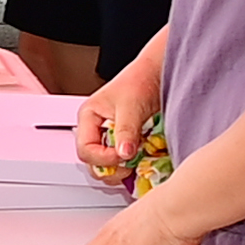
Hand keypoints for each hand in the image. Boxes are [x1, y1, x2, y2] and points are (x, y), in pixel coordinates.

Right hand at [72, 48, 161, 184]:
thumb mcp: (131, 105)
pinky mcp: (124, 143)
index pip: (85, 150)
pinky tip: (142, 161)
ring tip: (137, 163)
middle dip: (111, 169)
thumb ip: (126, 130)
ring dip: (121, 170)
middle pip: (92, 163)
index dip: (103, 158)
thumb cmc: (140, 81)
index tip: (124, 156)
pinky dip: (131, 166)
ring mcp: (109, 138)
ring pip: (107, 166)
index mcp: (88, 118)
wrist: (158, 74)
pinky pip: (122, 162)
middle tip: (130, 166)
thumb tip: (124, 154)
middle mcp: (95, 130)